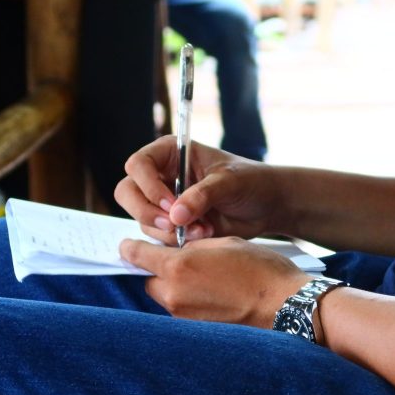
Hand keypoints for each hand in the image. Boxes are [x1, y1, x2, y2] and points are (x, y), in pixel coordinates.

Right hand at [115, 136, 284, 244]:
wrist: (266, 206)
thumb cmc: (250, 181)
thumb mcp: (229, 182)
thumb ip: (202, 195)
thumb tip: (176, 215)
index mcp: (170, 153)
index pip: (138, 165)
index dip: (148, 186)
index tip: (172, 204)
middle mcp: (160, 176)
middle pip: (127, 192)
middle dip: (147, 212)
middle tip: (174, 225)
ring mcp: (163, 202)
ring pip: (142, 219)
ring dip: (169, 231)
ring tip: (203, 229)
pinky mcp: (171, 225)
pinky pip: (158, 237)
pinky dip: (177, 241)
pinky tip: (204, 235)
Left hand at [120, 236, 311, 327]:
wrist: (285, 306)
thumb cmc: (260, 270)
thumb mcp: (223, 243)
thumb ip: (192, 247)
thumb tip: (176, 251)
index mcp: (177, 267)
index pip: (137, 256)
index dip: (131, 249)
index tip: (128, 247)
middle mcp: (173, 295)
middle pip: (150, 281)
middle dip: (160, 271)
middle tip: (182, 263)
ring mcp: (183, 317)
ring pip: (167, 297)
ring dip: (177, 288)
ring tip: (206, 280)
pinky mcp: (196, 331)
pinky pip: (183, 312)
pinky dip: (191, 303)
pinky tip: (214, 297)